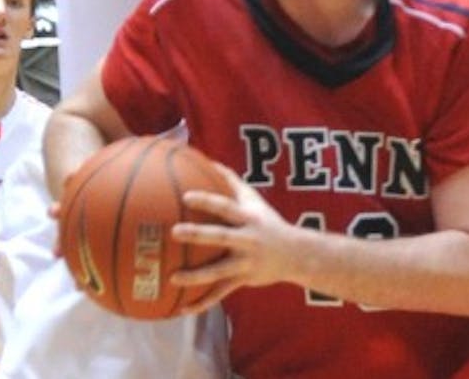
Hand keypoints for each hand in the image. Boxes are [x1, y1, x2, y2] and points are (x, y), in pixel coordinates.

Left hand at [168, 163, 298, 312]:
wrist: (296, 255)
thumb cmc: (267, 221)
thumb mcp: (254, 200)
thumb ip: (230, 181)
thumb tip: (206, 160)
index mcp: (248, 219)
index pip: (226, 207)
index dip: (207, 201)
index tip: (186, 197)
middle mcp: (247, 240)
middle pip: (221, 237)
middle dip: (198, 235)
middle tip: (173, 232)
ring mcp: (245, 263)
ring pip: (218, 271)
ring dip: (196, 276)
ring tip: (172, 278)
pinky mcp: (243, 281)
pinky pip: (219, 294)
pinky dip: (201, 303)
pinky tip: (181, 309)